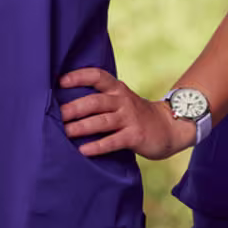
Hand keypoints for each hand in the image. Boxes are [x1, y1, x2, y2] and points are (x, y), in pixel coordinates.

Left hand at [57, 68, 196, 160]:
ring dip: (82, 127)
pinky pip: (113, 141)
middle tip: (58, 115)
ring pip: (102, 121)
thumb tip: (66, 105)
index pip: (97, 76)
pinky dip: (97, 146)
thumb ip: (102, 100)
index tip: (60, 82)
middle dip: (74, 108)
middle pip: (95, 101)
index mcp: (117, 89)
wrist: (169, 128)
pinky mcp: (135, 136)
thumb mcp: (122, 100)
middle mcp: (123, 101)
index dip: (79, 77)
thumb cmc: (136, 115)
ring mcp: (130, 118)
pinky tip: (83, 150)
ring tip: (65, 132)